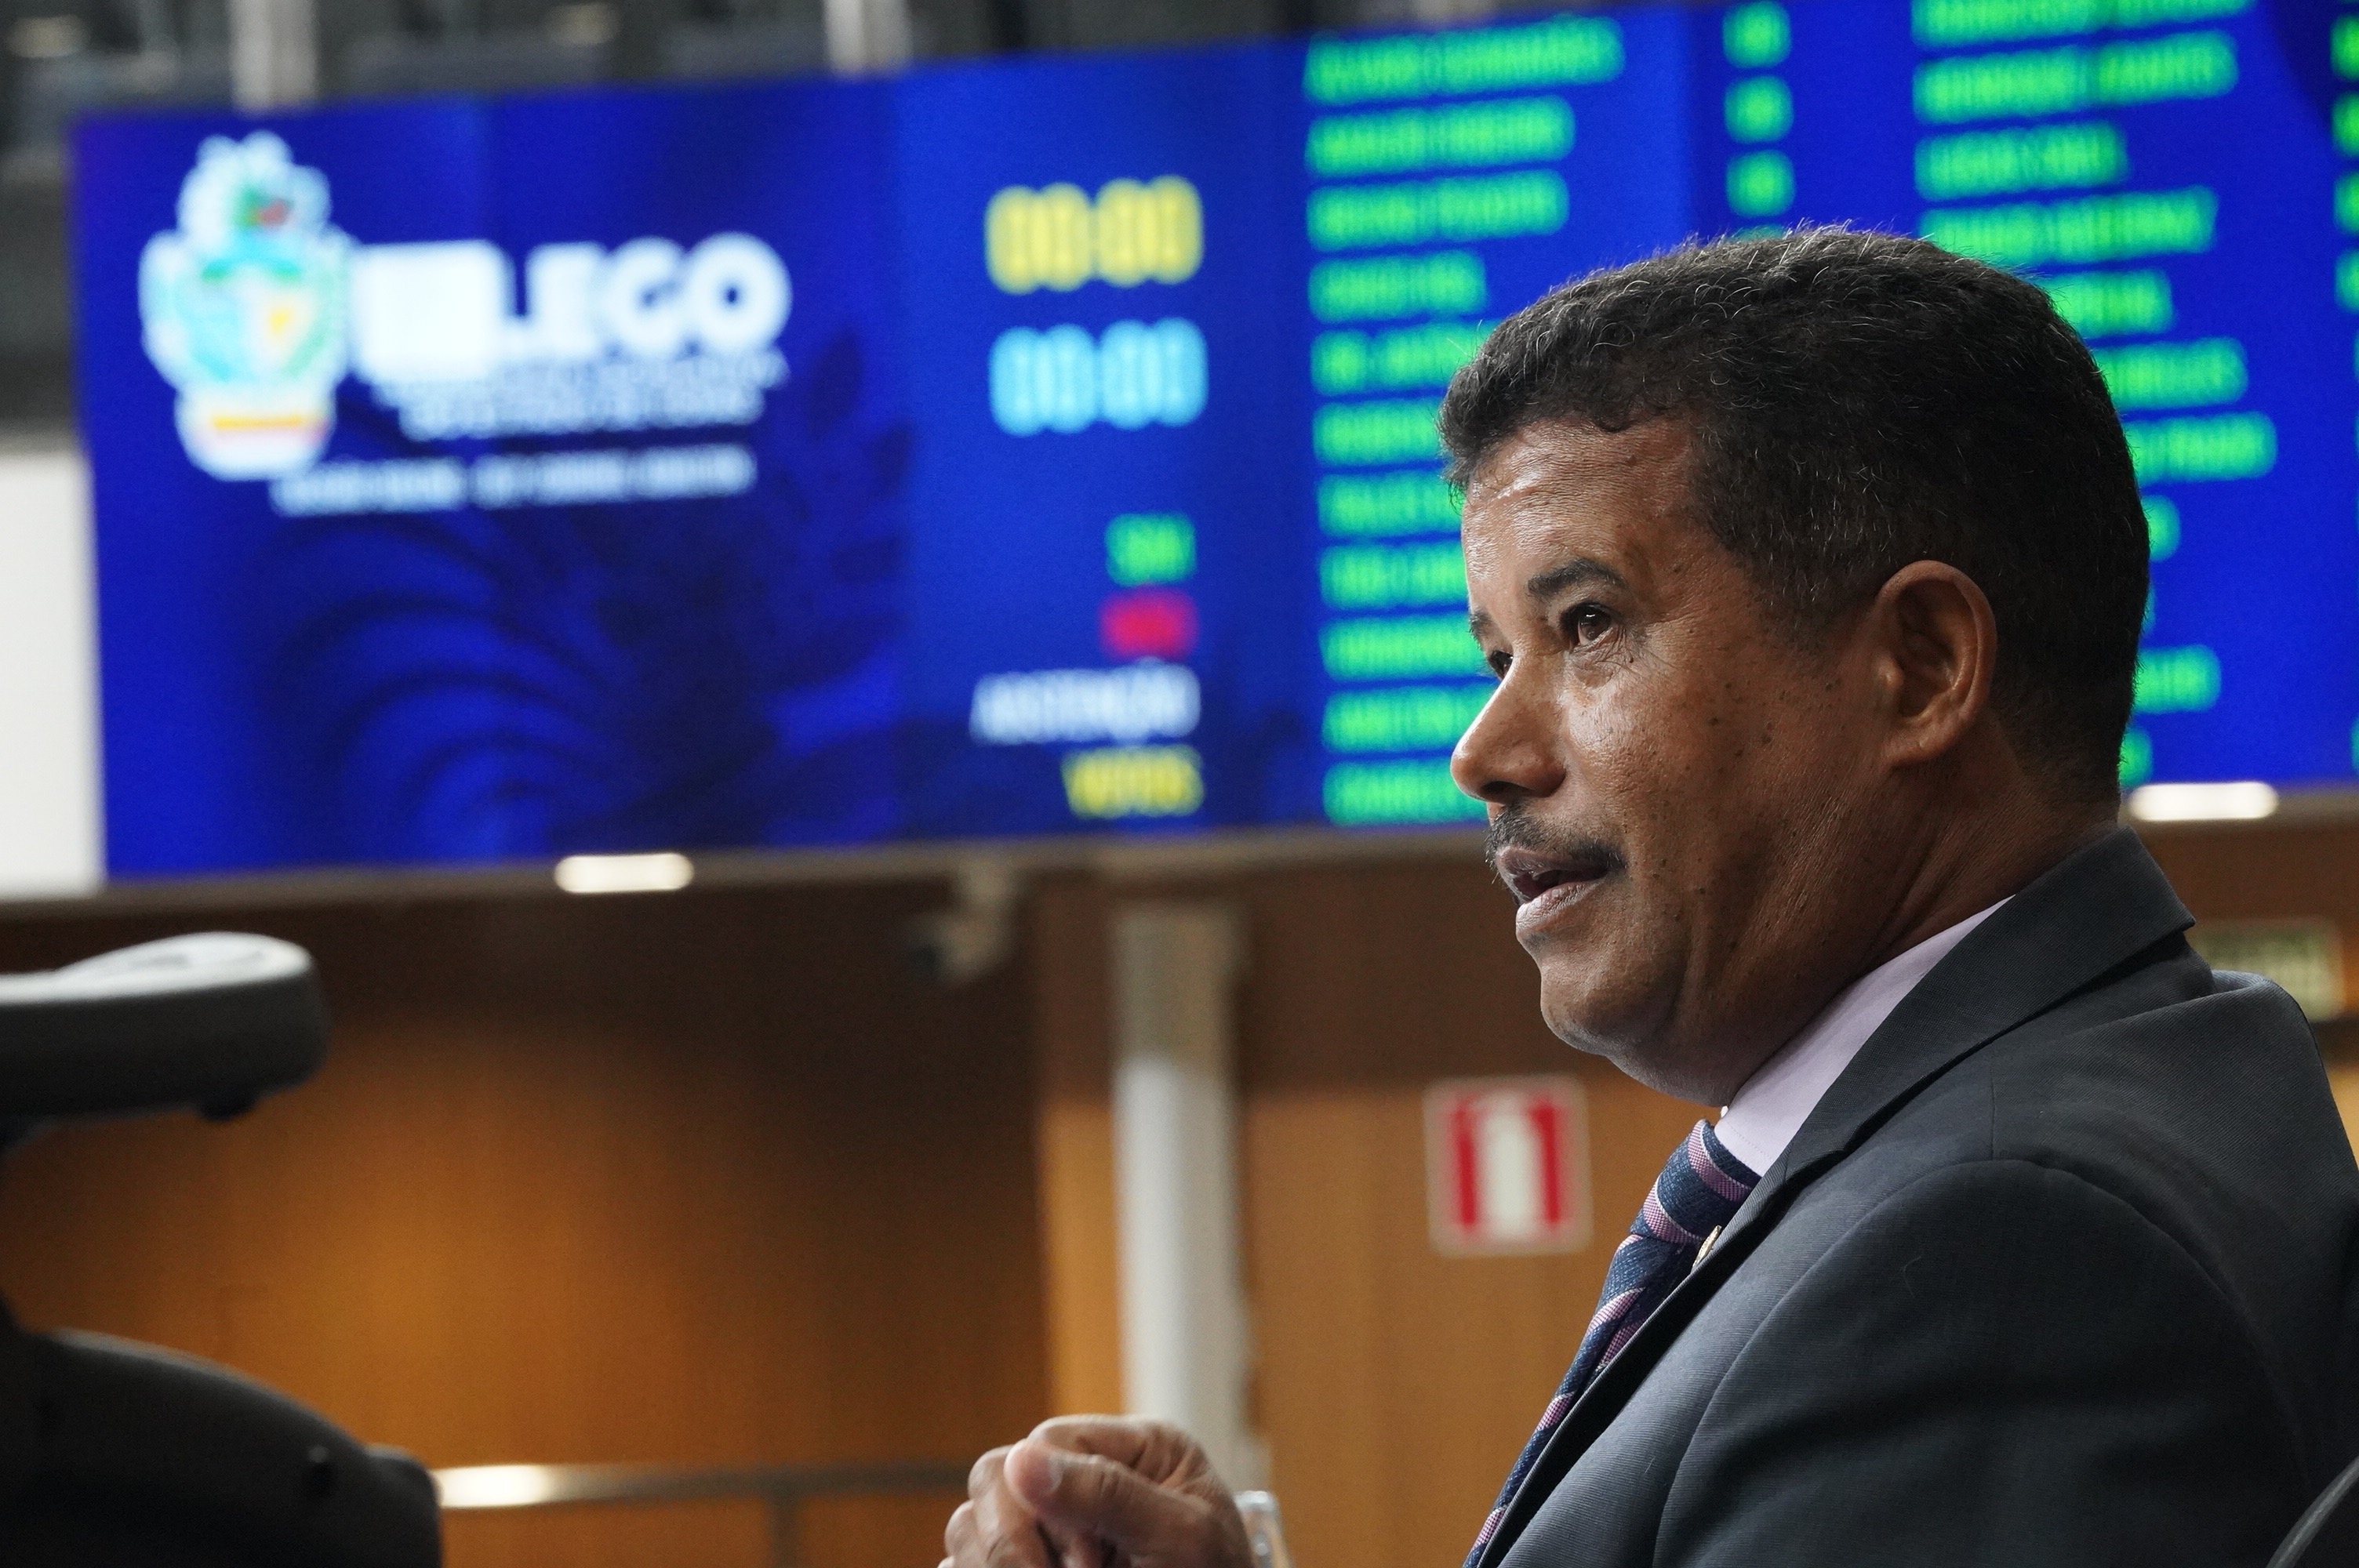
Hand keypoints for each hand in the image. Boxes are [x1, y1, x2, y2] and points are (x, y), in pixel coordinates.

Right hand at [942, 1416, 1253, 1567]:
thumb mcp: (1183, 1538)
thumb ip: (1110, 1494)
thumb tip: (1022, 1460)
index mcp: (1133, 1449)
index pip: (1048, 1443)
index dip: (1049, 1505)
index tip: (1090, 1565)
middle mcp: (1085, 1476)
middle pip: (994, 1478)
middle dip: (1011, 1542)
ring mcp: (1052, 1526)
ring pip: (970, 1523)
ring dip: (998, 1565)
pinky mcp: (1033, 1565)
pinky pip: (965, 1563)